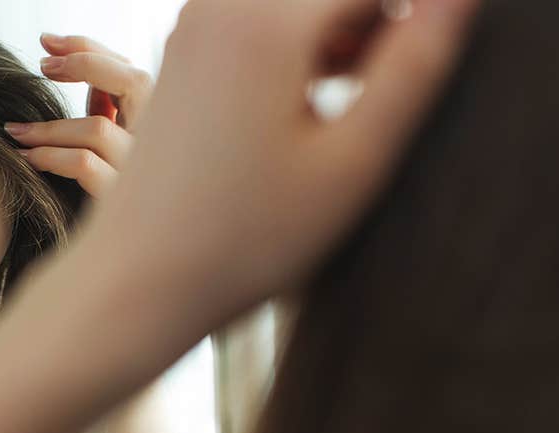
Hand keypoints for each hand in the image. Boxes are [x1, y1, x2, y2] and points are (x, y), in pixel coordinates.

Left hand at [4, 34, 153, 198]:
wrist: (137, 272)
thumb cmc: (128, 213)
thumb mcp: (122, 159)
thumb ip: (113, 120)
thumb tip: (91, 86)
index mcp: (167, 131)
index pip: (135, 72)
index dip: (93, 50)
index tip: (51, 44)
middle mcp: (167, 148)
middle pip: (134, 81)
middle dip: (84, 61)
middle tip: (42, 63)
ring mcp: (151, 177)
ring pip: (99, 128)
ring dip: (49, 126)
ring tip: (16, 131)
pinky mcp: (128, 206)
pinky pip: (86, 165)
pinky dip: (51, 156)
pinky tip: (30, 159)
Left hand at [94, 0, 480, 312]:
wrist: (139, 278)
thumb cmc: (248, 237)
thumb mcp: (353, 160)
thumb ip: (415, 64)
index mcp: (267, 19)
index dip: (419, 23)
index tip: (412, 94)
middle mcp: (221, 3)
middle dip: (377, 28)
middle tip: (386, 103)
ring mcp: (195, 26)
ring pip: (299, 5)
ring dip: (343, 36)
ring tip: (360, 107)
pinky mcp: (184, 53)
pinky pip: (262, 21)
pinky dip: (303, 47)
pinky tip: (318, 106)